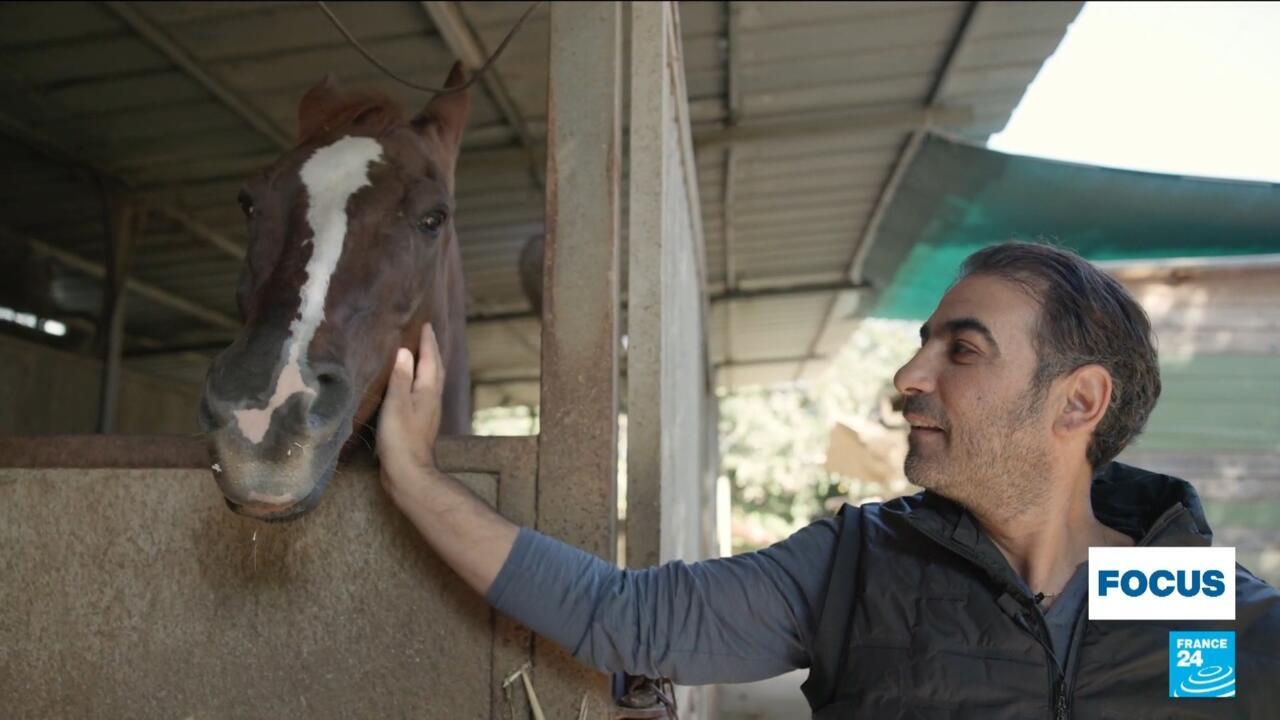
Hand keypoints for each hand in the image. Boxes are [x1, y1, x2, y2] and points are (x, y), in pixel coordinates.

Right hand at [377, 322, 444, 488]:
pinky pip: (424, 393)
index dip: (427, 342)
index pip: (430, 359)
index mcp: (428, 391)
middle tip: (427, 335)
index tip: (426, 324)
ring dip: (428, 365)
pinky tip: (412, 385)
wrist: (408, 472)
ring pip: (431, 381)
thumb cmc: (400, 438)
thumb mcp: (397, 403)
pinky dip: (420, 381)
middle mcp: (432, 399)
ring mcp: (428, 412)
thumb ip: (400, 377)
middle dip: (432, 351)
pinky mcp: (421, 423)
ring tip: (421, 355)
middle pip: (435, 369)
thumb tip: (404, 352)